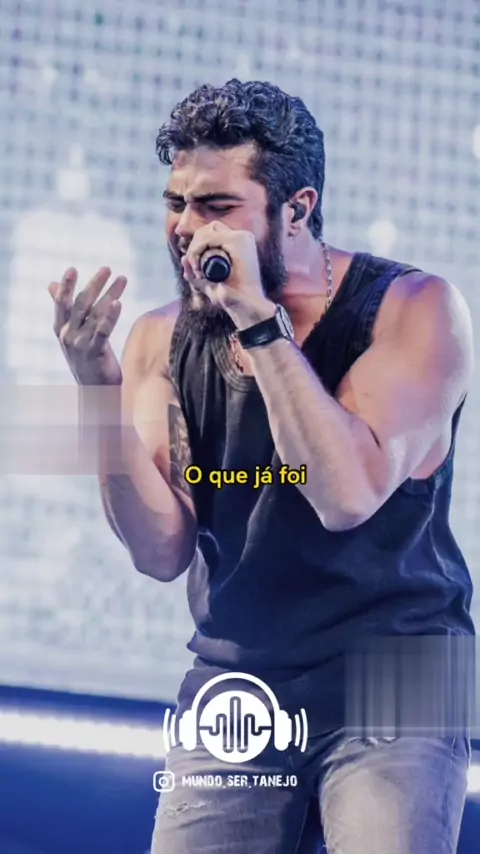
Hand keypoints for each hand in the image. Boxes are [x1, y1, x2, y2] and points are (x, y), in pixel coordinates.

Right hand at [48, 266, 126, 385]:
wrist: (94, 389)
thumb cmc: (86, 357)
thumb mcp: (73, 331)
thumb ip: (66, 309)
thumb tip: (52, 284)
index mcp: (61, 328)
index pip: (62, 303)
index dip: (66, 286)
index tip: (72, 269)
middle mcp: (68, 335)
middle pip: (80, 304)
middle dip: (94, 284)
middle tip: (107, 268)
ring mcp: (80, 344)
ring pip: (95, 314)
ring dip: (109, 294)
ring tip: (122, 279)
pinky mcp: (94, 353)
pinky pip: (102, 331)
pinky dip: (110, 316)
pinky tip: (118, 303)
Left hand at [182, 221, 274, 327]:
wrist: (245, 307)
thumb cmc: (231, 298)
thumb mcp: (209, 284)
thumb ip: (195, 274)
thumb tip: (183, 259)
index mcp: (240, 243)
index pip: (213, 231)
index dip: (199, 244)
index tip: (195, 265)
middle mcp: (242, 237)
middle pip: (208, 228)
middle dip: (194, 246)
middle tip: (194, 268)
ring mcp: (241, 237)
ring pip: (206, 232)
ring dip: (194, 251)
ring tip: (197, 272)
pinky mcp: (238, 241)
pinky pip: (208, 238)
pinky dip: (197, 251)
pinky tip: (198, 267)